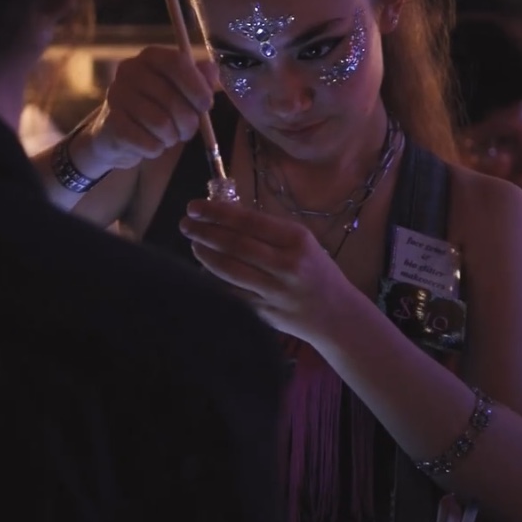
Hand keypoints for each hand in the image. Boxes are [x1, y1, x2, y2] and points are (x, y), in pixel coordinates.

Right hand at [83, 46, 217, 169]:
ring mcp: (116, 95)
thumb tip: (212, 72)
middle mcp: (129, 70)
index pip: (177, 63)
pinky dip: (156, 148)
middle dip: (188, 121)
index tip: (207, 105)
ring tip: (169, 137)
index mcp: (150, 56)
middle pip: (171, 98)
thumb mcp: (181, 91)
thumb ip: (200, 79)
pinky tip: (152, 144)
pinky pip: (146, 142)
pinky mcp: (110, 123)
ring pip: (160, 123)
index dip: (196, 86)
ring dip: (172, 137)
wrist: (116, 134)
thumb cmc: (156, 107)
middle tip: (188, 130)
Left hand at [180, 199, 349, 343]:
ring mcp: (274, 292)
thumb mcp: (302, 241)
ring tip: (193, 242)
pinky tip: (202, 269)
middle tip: (185, 223)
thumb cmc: (316, 270)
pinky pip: (230, 293)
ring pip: (228, 270)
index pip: (248, 222)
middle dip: (204, 232)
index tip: (195, 206)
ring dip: (204, 254)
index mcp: (297, 239)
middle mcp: (286, 265)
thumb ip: (268, 229)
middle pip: (235, 245)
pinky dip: (211, 279)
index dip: (217, 212)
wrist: (336, 315)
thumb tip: (223, 213)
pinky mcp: (264, 313)